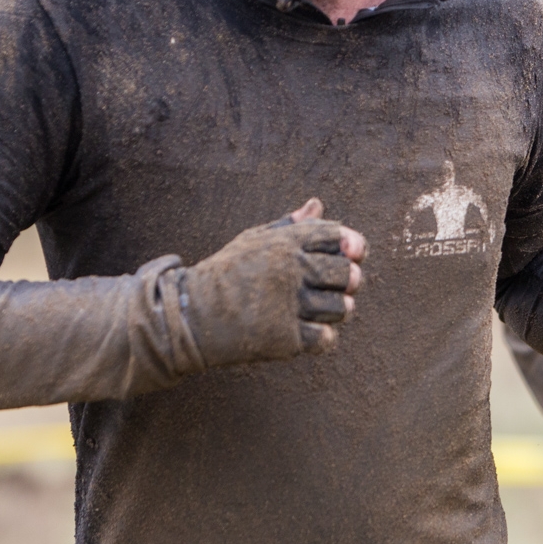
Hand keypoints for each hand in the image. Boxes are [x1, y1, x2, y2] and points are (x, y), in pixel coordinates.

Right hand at [181, 199, 366, 367]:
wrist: (191, 314)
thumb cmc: (226, 273)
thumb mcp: (254, 240)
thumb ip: (290, 225)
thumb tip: (317, 204)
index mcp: (284, 242)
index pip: (337, 235)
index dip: (351, 244)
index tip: (350, 254)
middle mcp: (290, 269)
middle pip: (347, 273)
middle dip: (349, 281)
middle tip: (334, 286)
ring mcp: (288, 304)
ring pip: (342, 308)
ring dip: (337, 311)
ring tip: (319, 309)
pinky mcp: (285, 337)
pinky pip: (326, 338)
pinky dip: (323, 337)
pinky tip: (308, 330)